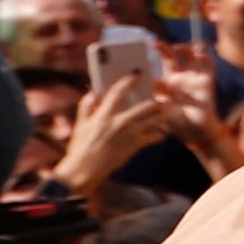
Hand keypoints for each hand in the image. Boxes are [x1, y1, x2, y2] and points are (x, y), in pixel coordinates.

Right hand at [57, 70, 176, 198]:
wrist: (83, 170)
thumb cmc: (80, 147)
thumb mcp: (80, 125)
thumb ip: (86, 106)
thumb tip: (93, 92)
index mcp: (103, 114)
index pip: (119, 91)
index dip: (129, 80)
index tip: (137, 73)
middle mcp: (119, 122)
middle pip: (147, 105)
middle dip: (156, 101)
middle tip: (160, 99)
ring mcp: (129, 134)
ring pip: (155, 120)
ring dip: (161, 116)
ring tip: (163, 114)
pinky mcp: (135, 146)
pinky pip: (155, 137)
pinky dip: (159, 134)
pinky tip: (160, 133)